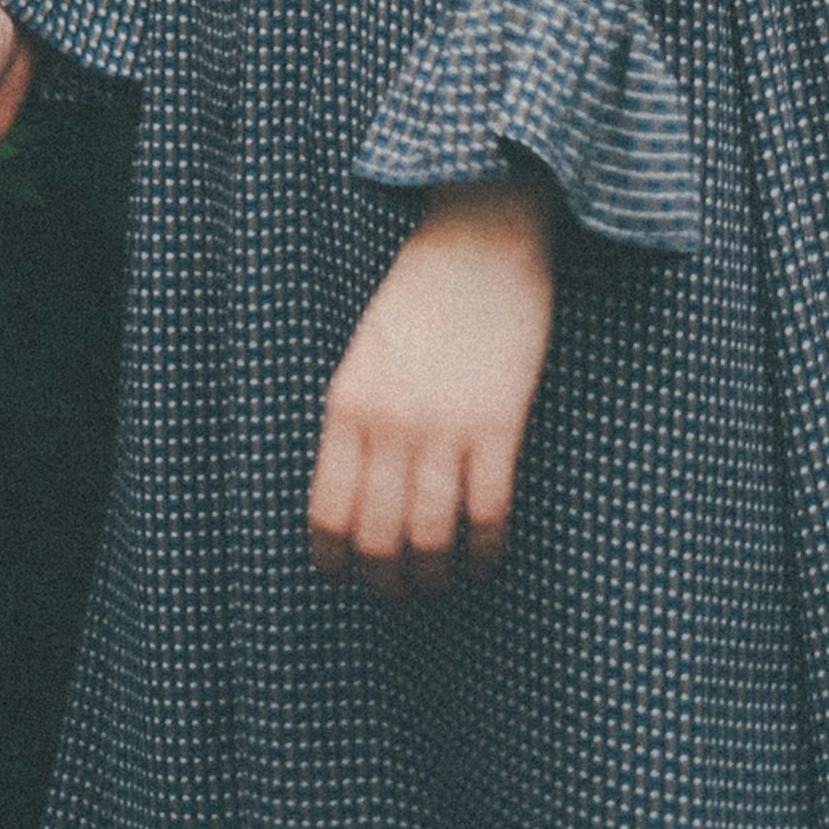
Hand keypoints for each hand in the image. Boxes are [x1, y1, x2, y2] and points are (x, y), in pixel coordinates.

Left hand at [306, 171, 558, 596]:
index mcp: (347, 406)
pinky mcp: (499, 423)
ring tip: (442, 585)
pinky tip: (486, 559)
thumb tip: (358, 505)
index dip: (338, 565)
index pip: (328, 517)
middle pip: (378, 542)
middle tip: (400, 595)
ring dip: (436, 579)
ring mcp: (445, 426)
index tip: (351, 579)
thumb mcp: (365, 356)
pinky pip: (489, 514)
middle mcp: (389, 424)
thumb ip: (356, 424)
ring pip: (432, 540)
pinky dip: (486, 552)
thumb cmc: (421, 294)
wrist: (481, 234)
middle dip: (388, 585)